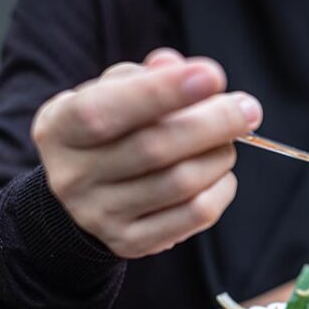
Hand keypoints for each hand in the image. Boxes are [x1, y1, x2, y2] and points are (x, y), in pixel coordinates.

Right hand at [33, 48, 262, 257]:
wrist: (85, 195)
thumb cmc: (110, 132)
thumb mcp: (110, 94)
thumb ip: (144, 77)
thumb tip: (178, 67)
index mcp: (60, 128)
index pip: (106, 110)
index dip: (161, 91)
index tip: (211, 75)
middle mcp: (74, 176)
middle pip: (154, 148)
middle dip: (213, 123)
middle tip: (248, 109)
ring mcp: (101, 215)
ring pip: (181, 183)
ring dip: (220, 155)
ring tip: (229, 141)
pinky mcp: (133, 242)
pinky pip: (195, 215)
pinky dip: (221, 188)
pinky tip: (221, 173)